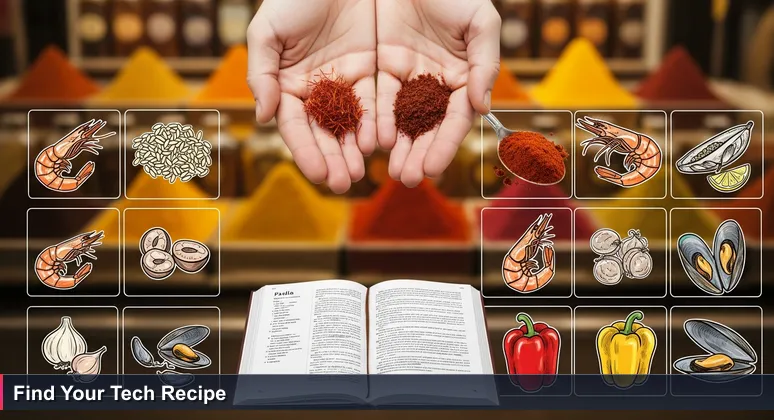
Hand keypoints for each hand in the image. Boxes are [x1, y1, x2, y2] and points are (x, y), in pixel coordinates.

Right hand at [246, 0, 376, 193]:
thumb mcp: (268, 32)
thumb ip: (262, 74)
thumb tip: (264, 118)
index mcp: (288, 85)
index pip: (296, 127)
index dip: (305, 151)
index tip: (317, 174)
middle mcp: (316, 90)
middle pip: (324, 133)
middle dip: (332, 159)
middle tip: (343, 183)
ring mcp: (344, 82)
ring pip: (350, 125)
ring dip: (353, 151)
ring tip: (360, 173)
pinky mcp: (370, 70)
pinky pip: (374, 103)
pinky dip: (375, 124)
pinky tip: (379, 144)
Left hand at [376, 0, 500, 186]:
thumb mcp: (480, 23)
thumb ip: (485, 64)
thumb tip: (482, 106)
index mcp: (463, 77)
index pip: (454, 120)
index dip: (444, 145)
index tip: (433, 169)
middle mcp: (435, 84)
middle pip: (427, 127)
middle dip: (418, 154)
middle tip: (408, 178)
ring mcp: (408, 77)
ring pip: (401, 120)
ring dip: (397, 147)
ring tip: (391, 172)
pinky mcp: (382, 67)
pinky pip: (378, 98)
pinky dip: (376, 121)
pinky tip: (372, 142)